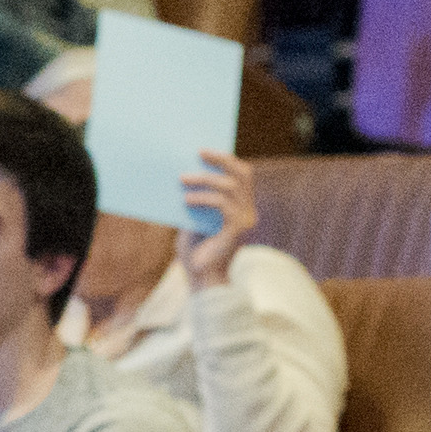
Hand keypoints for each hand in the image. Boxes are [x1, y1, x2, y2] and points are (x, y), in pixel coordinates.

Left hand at [173, 146, 257, 280]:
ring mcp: (244, 222)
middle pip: (243, 175)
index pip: (242, 174)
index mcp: (241, 207)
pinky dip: (204, 199)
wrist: (200, 281)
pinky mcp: (236, 232)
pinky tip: (187, 201)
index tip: (202, 150)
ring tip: (182, 180)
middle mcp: (248, 212)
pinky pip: (223, 206)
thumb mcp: (194, 219)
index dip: (226, 159)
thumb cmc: (195, 252)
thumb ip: (196, 200)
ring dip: (204, 180)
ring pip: (230, 187)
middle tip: (198, 153)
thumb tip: (183, 173)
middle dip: (221, 160)